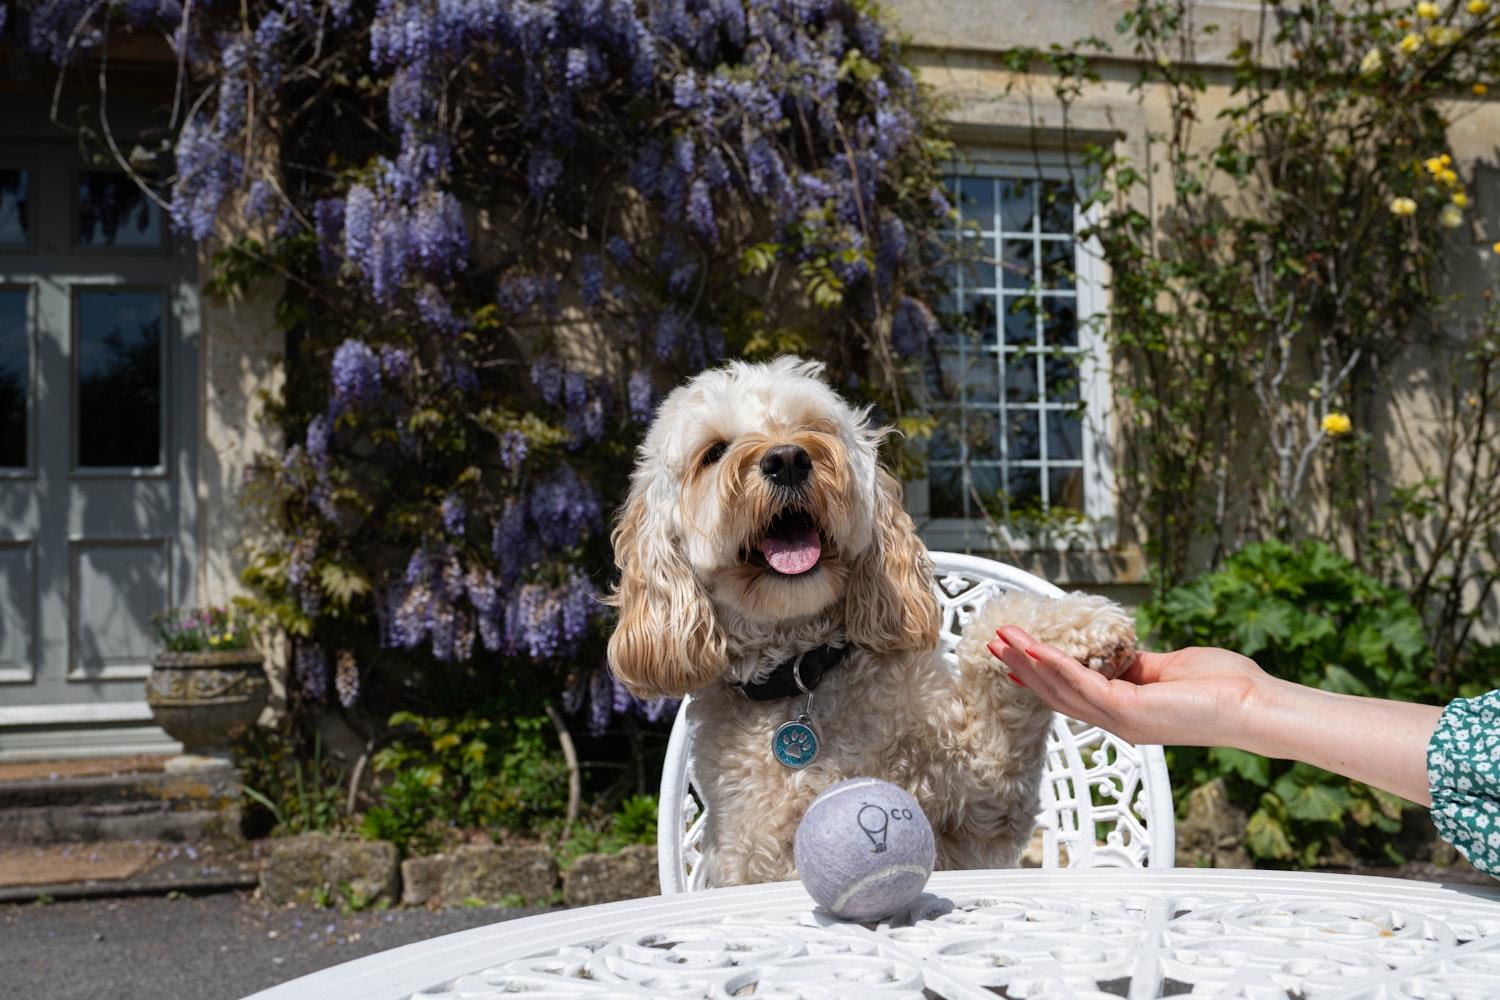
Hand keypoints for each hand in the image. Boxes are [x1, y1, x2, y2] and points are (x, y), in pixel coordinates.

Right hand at [987, 626, 1270, 749]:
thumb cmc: (1225, 686)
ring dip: (1029, 663)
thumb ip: (1137, 663)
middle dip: (1023, 669)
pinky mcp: (1128, 711)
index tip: (1016, 658)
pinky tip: (1035, 648)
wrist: (1255, 705)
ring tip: (1002, 639)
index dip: (1041, 676)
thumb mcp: (1170, 666)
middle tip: (993, 645)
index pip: (1074, 694)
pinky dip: (1056, 664)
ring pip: (1061, 691)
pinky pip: (1083, 684)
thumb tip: (1117, 652)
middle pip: (1057, 695)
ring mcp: (1121, 720)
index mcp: (1127, 712)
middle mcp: (1118, 721)